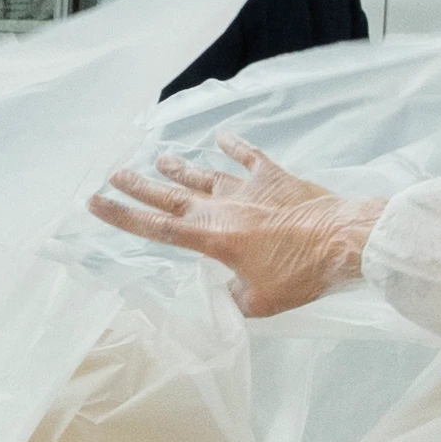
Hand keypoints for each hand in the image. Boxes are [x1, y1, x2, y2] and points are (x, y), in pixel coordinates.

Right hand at [91, 139, 382, 319]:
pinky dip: (234, 146)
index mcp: (214, 240)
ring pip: (204, 175)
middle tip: (113, 173)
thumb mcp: (260, 303)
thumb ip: (235, 297)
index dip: (123, 216)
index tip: (95, 202)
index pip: (158, 229)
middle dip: (139, 186)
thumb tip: (226, 292)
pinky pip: (249, 157)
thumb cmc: (303, 275)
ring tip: (158, 158)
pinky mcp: (276, 177)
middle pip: (172, 196)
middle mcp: (224, 209)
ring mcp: (250, 189)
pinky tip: (221, 137)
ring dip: (180, 167)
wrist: (345, 240)